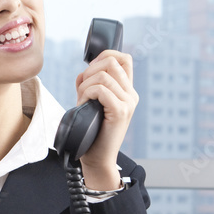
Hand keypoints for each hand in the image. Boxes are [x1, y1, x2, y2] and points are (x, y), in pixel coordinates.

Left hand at [74, 50, 138, 190]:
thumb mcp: (90, 103)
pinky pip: (101, 90)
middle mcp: (131, 95)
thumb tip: (83, 72)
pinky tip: (84, 105)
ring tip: (82, 100)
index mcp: (127, 91)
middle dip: (90, 70)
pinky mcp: (120, 111)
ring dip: (85, 85)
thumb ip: (88, 85)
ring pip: (103, 75)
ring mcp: (128, 103)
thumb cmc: (92, 132)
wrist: (97, 158)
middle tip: (83, 88)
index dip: (105, 55)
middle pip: (112, 61)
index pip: (124, 58)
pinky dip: (87, 94)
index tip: (90, 70)